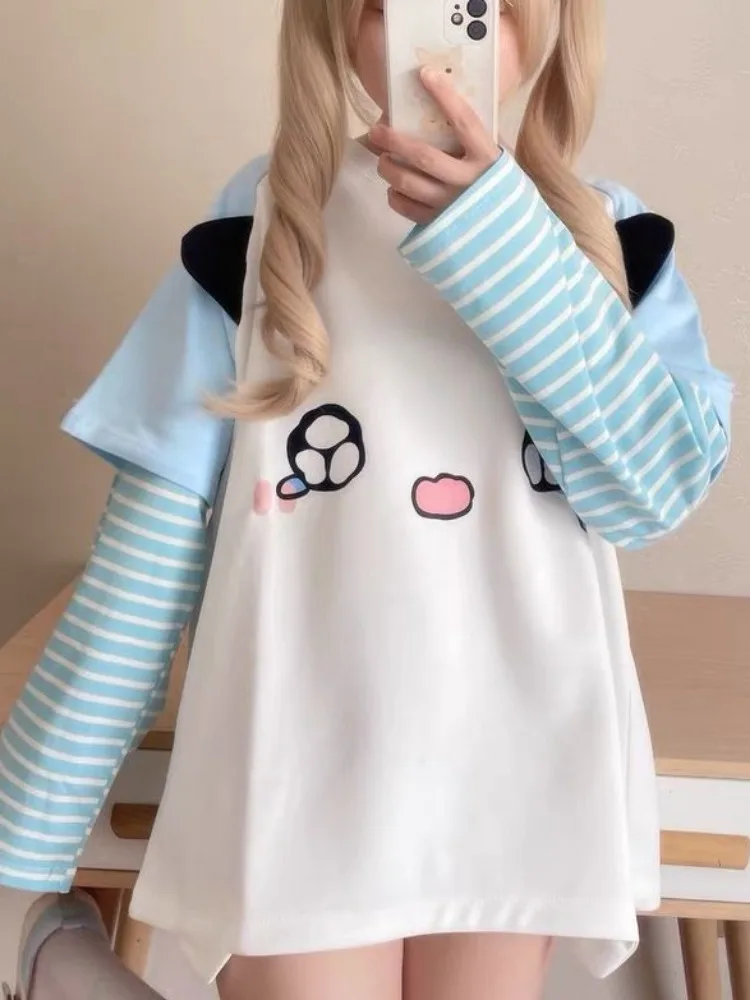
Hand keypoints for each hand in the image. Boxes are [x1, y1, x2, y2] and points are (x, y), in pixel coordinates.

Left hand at [369, 67, 501, 225]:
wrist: (507, 232)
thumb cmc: (495, 185)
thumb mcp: (494, 159)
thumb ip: (474, 139)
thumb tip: (442, 106)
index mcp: (486, 158)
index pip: (464, 120)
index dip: (444, 95)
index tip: (424, 74)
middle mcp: (468, 182)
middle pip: (423, 156)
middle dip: (394, 141)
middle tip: (376, 131)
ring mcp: (451, 206)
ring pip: (408, 183)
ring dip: (388, 168)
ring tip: (382, 160)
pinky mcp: (438, 226)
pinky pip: (406, 208)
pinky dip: (394, 195)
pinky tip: (394, 188)